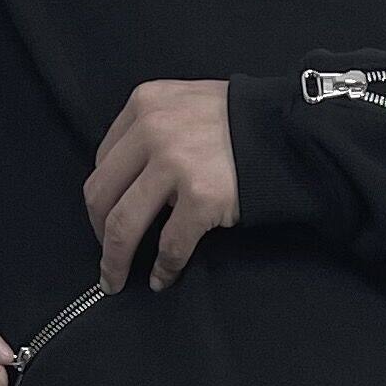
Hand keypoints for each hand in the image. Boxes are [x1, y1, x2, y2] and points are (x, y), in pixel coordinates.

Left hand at [88, 80, 240, 292]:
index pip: (103, 161)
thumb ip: (155, 131)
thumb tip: (137, 184)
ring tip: (115, 279)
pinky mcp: (200, 197)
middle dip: (98, 233)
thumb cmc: (241, 122)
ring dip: (115, 259)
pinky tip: (160, 280)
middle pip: (101, 194)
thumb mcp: (185, 105)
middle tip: (105, 258)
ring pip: (123, 224)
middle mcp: (152, 131)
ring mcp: (174, 164)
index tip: (107, 220)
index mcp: (144, 105)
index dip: (102, 198)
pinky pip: (170, 244)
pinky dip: (162, 268)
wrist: (287, 132)